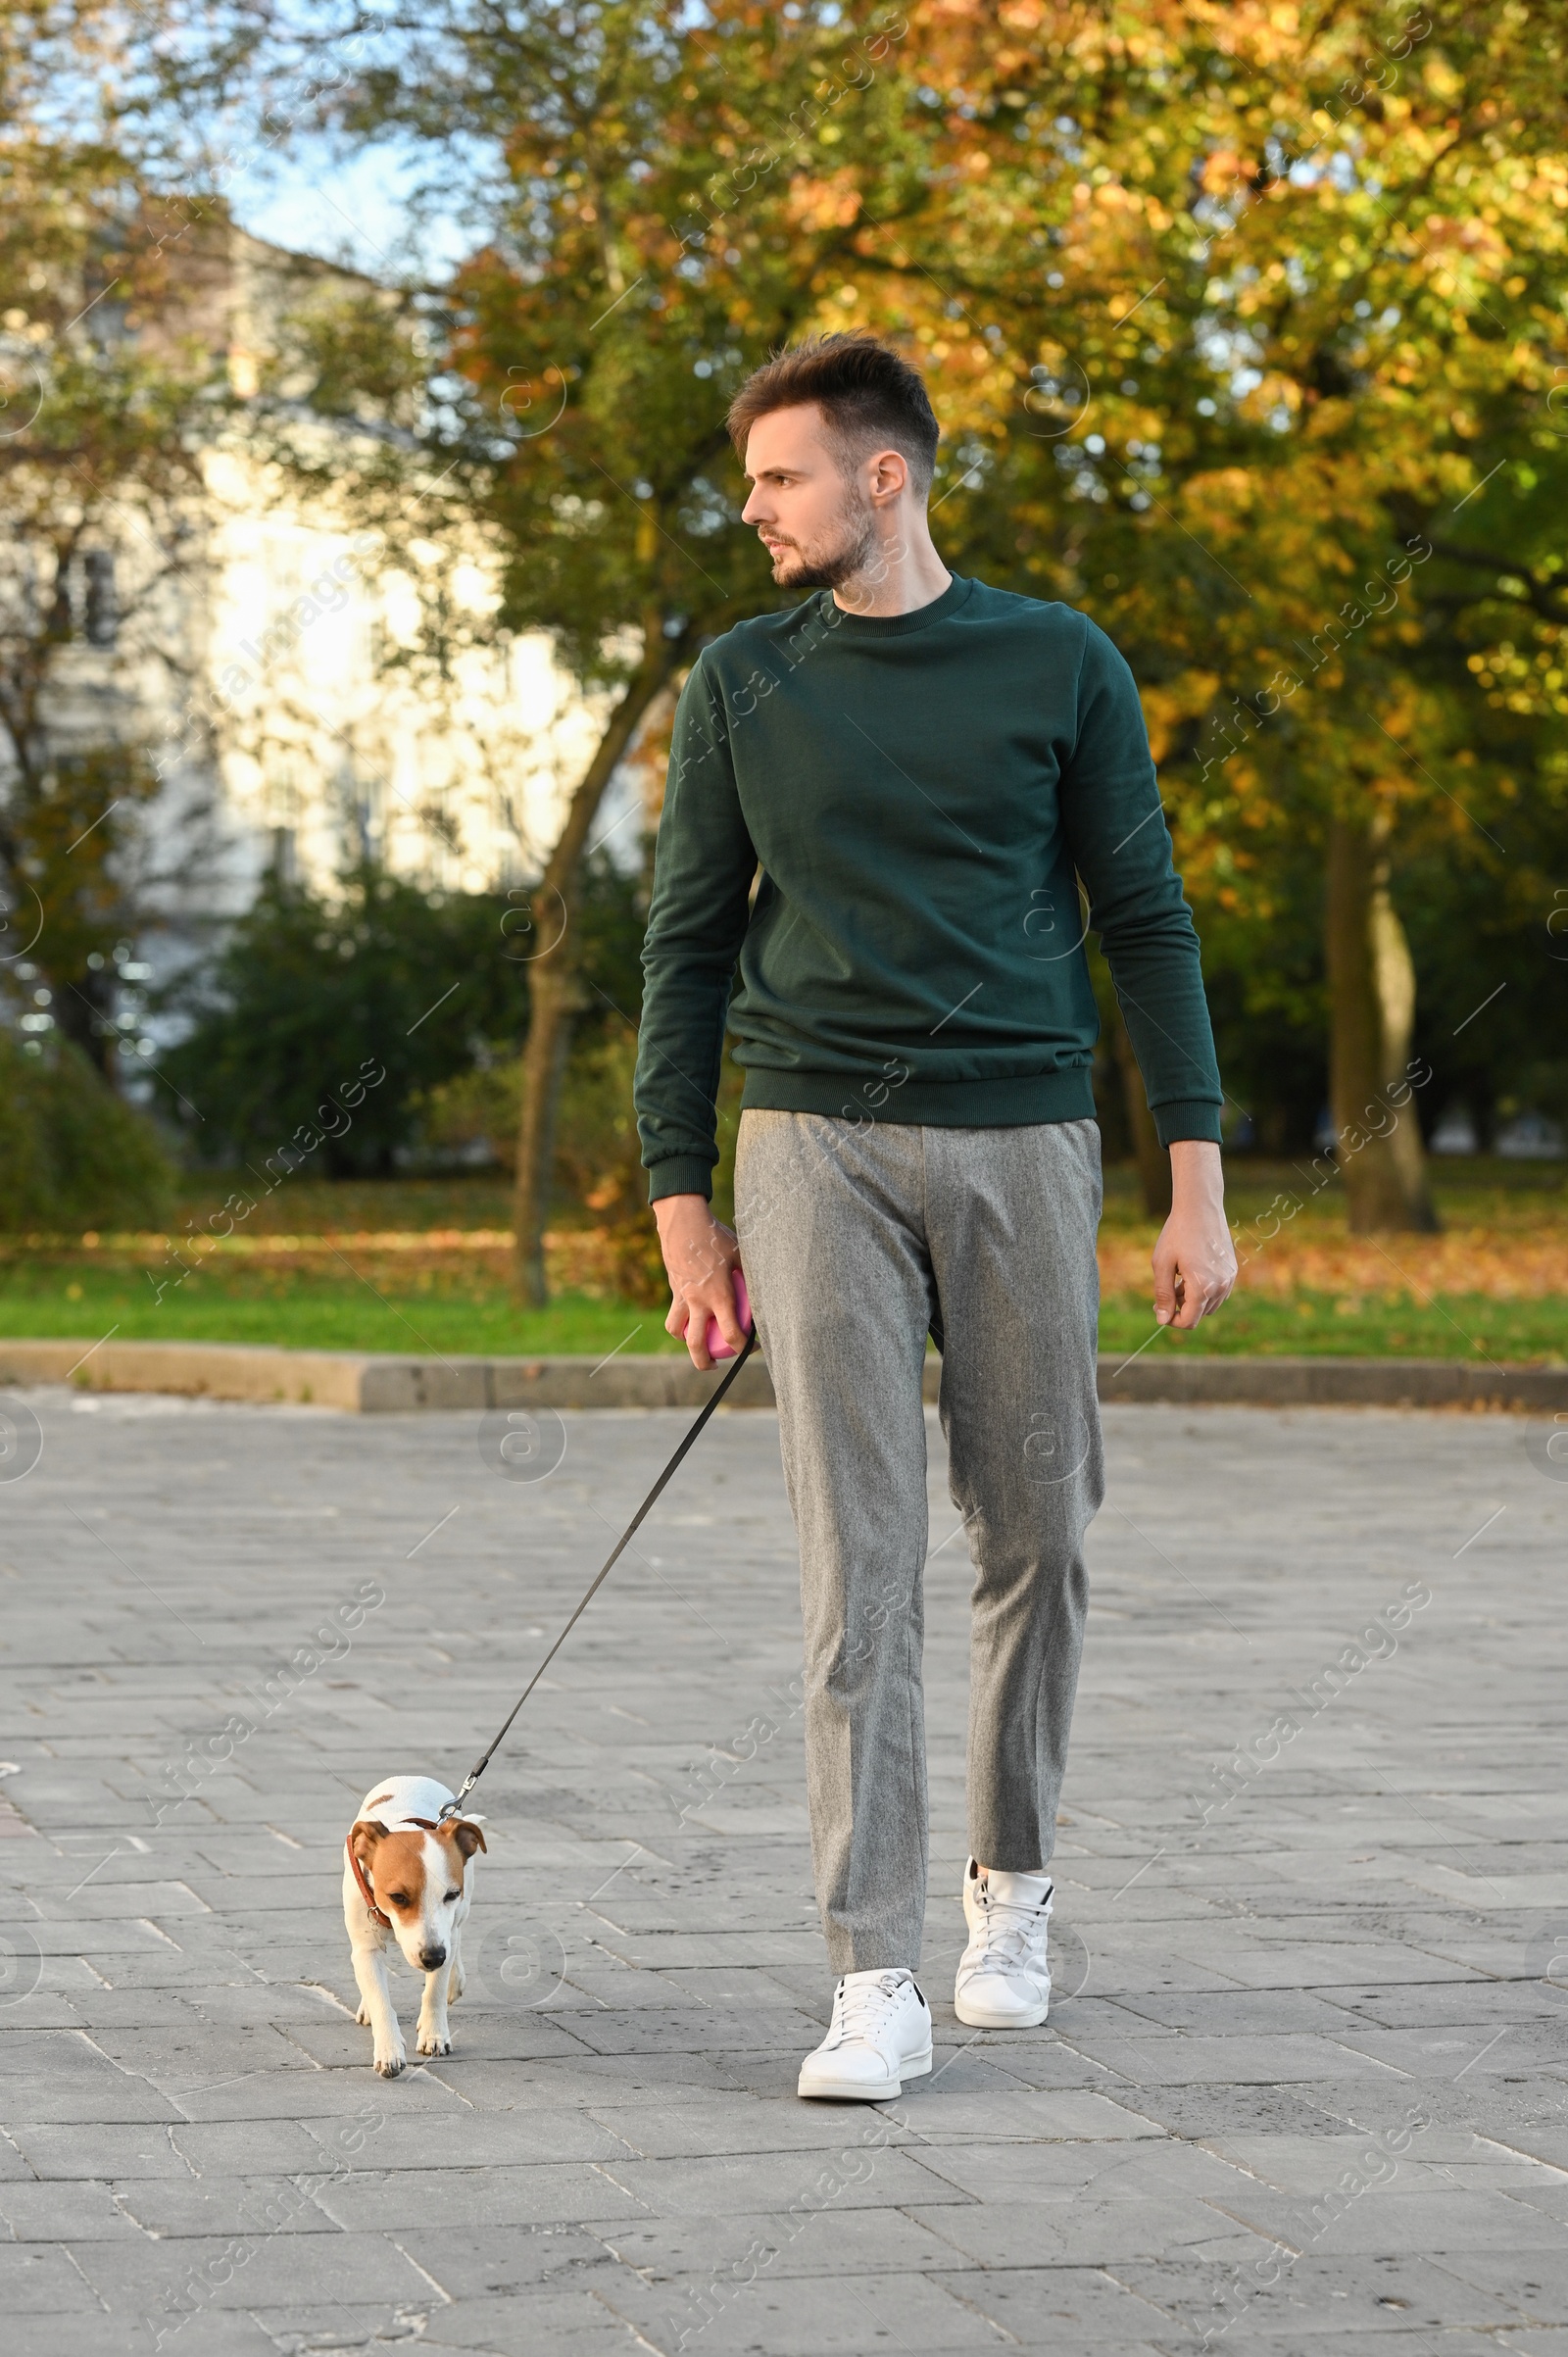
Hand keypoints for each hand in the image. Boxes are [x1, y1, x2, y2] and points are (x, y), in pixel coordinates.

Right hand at [653, 1193, 745, 1368]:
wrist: (683, 1223)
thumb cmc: (717, 1237)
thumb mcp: (741, 1253)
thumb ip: (752, 1275)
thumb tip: (773, 1289)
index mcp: (719, 1295)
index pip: (732, 1334)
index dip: (744, 1347)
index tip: (753, 1347)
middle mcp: (698, 1301)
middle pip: (696, 1344)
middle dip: (705, 1362)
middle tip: (716, 1365)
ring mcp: (682, 1296)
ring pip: (677, 1331)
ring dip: (686, 1342)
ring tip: (697, 1344)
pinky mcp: (673, 1289)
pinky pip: (674, 1312)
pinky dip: (680, 1320)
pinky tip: (692, 1315)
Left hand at [1152, 1140, 1236, 1330]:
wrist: (1200, 1207)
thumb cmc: (1177, 1234)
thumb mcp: (1162, 1265)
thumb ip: (1163, 1295)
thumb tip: (1162, 1321)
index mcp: (1202, 1287)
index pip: (1189, 1321)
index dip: (1171, 1320)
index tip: (1158, 1307)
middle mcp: (1221, 1286)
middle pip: (1199, 1314)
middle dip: (1181, 1308)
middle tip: (1167, 1288)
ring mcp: (1229, 1278)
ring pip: (1209, 1305)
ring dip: (1192, 1299)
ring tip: (1178, 1278)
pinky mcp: (1232, 1270)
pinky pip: (1218, 1292)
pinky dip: (1204, 1290)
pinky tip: (1190, 1272)